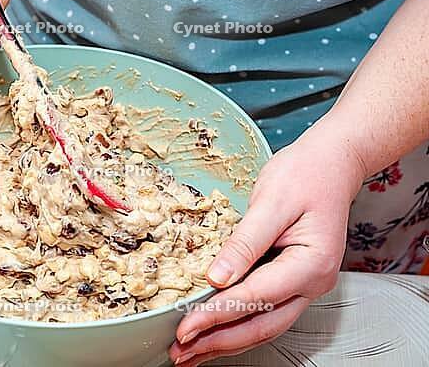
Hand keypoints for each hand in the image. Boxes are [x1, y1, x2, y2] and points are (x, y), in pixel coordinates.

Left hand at [169, 131, 366, 365]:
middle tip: (182, 351)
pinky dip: (237, 325)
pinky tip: (216, 332)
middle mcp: (312, 282)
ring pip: (264, 326)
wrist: (330, 165)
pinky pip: (264, 311)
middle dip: (218, 341)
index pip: (256, 298)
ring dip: (226, 341)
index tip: (186, 326)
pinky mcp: (291, 280)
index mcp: (311, 263)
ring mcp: (304, 285)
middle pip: (262, 325)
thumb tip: (217, 277)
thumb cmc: (306, 175)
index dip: (217, 314)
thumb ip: (245, 242)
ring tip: (192, 352)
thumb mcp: (272, 201)